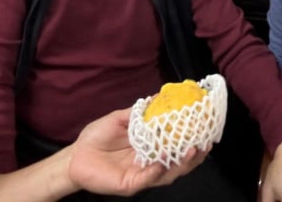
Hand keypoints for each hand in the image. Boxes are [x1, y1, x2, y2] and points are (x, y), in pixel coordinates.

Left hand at [68, 107, 208, 195]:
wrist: (75, 156)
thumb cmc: (96, 137)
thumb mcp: (119, 119)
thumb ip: (138, 112)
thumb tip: (157, 96)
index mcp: (149, 148)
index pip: (175, 147)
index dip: (191, 141)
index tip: (205, 130)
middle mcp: (150, 163)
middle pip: (178, 163)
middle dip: (194, 156)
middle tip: (205, 144)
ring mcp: (141, 175)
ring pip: (168, 174)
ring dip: (181, 164)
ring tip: (192, 151)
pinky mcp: (130, 185)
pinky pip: (147, 179)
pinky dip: (156, 171)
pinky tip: (161, 162)